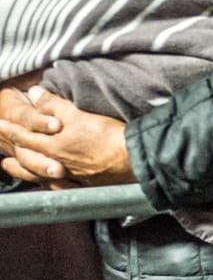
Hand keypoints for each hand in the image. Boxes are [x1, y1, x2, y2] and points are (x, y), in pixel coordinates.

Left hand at [0, 87, 131, 186]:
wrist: (133, 158)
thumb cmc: (106, 136)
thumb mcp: (77, 115)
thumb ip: (53, 105)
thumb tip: (32, 93)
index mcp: (53, 146)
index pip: (24, 137)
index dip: (9, 130)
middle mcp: (58, 163)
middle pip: (28, 159)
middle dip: (13, 153)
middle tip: (1, 153)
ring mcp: (71, 176)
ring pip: (40, 174)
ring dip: (23, 171)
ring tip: (13, 168)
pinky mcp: (86, 183)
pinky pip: (61, 186)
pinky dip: (50, 184)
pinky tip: (49, 182)